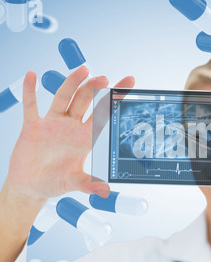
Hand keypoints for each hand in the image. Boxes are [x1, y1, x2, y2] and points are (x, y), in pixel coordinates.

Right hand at [6, 66, 134, 201]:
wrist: (30, 186)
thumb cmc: (54, 183)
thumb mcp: (73, 183)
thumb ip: (88, 184)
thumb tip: (106, 191)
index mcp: (85, 139)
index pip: (104, 116)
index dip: (115, 102)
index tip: (129, 84)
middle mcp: (71, 127)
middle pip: (86, 103)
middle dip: (95, 90)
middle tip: (105, 79)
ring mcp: (53, 124)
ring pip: (64, 99)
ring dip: (72, 84)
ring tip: (83, 70)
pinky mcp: (33, 126)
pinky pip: (31, 106)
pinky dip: (30, 92)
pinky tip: (31, 76)